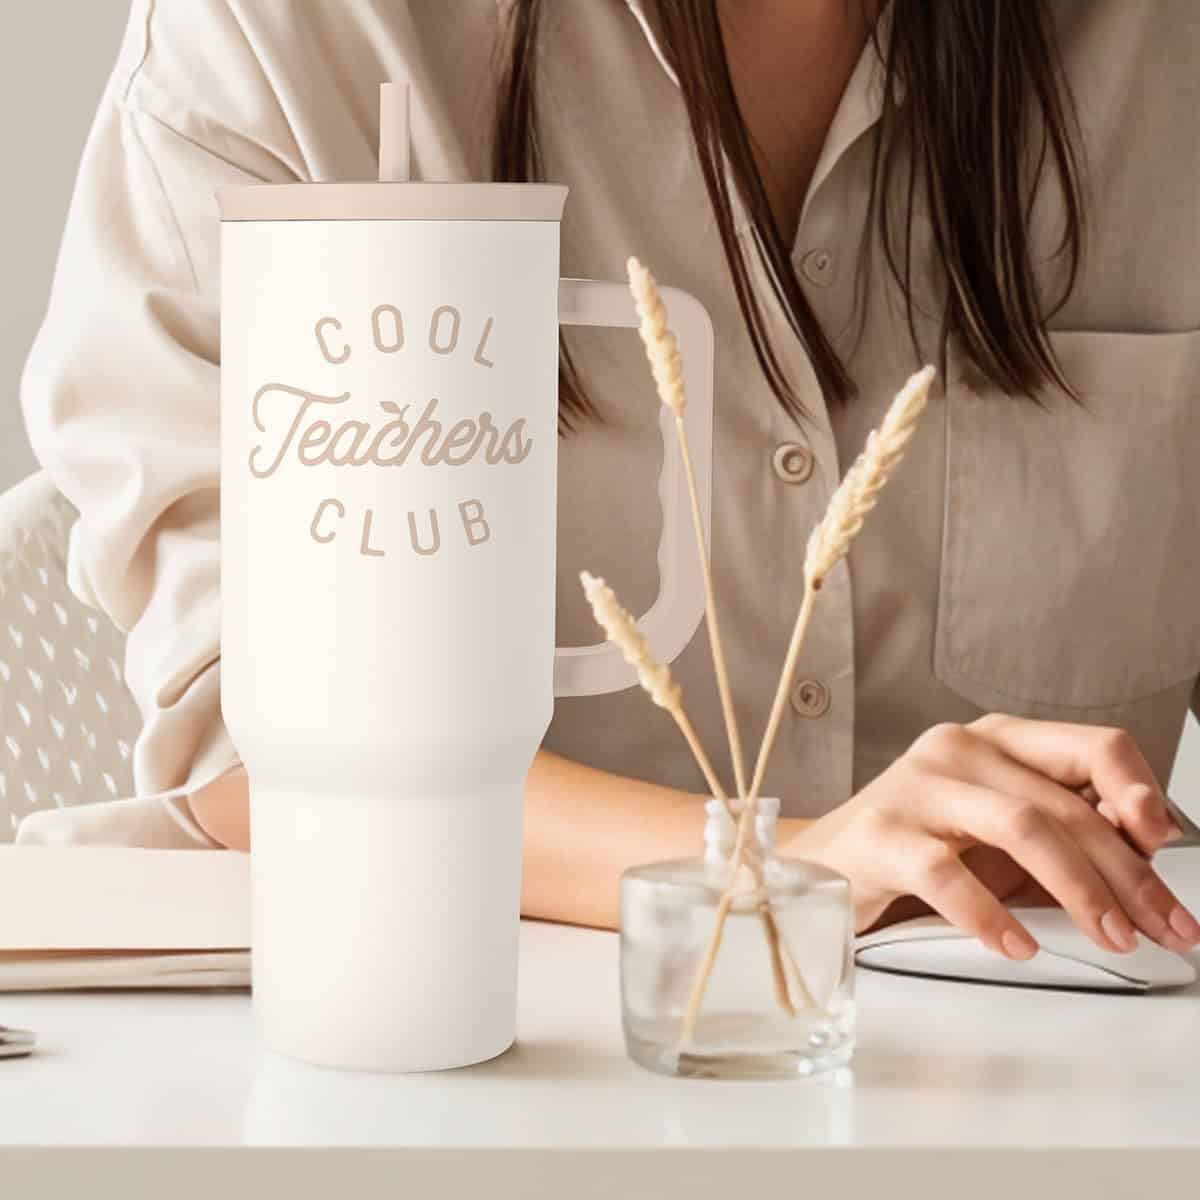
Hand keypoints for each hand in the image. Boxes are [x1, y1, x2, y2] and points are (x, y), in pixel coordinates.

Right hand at [786, 715, 1199, 959]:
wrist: (827, 863)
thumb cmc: (922, 846)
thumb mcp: (1003, 834)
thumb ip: (1067, 828)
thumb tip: (1147, 844)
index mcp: (998, 739)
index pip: (1093, 746)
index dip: (1140, 793)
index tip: (1165, 846)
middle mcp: (959, 749)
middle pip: (1066, 804)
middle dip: (1127, 874)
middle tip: (1162, 928)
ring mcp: (917, 786)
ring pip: (1021, 827)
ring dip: (1079, 890)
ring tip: (1108, 938)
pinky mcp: (881, 832)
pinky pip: (947, 873)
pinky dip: (992, 916)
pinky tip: (1018, 946)